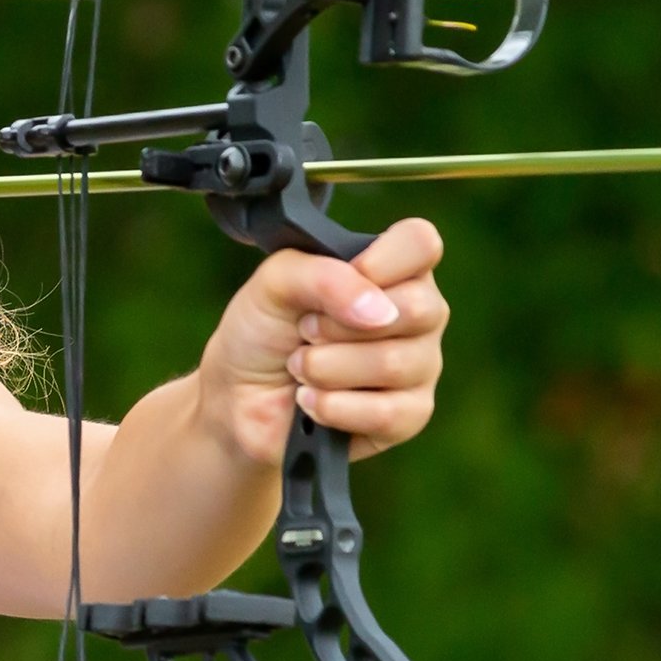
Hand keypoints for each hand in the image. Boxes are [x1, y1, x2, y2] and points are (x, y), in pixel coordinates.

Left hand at [199, 216, 448, 463]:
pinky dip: (332, 406)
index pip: (422, 243)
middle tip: (306, 330)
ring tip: (300, 367)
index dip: (383, 260)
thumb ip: (324, 276)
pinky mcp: (409, 416)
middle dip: (339, 324)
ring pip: (394, 363)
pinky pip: (387, 413)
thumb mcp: (275, 283)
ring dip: (325, 367)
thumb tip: (378, 310)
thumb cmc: (264, 331)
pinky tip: (311, 401)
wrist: (238, 399)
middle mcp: (418, 314)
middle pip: (418, 307)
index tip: (345, 278)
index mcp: (393, 268)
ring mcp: (420, 366)